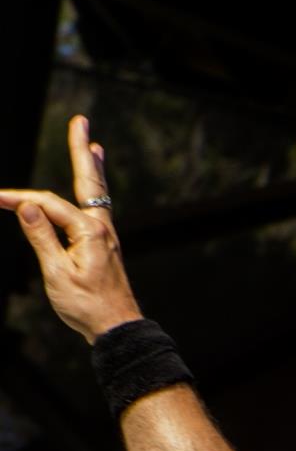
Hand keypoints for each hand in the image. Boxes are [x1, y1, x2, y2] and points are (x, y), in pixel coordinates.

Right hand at [0, 115, 141, 342]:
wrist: (118, 330)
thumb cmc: (87, 306)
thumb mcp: (56, 274)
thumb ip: (41, 237)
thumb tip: (26, 206)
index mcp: (89, 232)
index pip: (48, 205)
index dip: (20, 200)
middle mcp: (102, 228)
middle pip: (88, 181)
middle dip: (80, 150)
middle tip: (81, 120)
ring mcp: (107, 237)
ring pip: (97, 193)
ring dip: (92, 166)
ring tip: (93, 145)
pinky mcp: (106, 247)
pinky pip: (99, 208)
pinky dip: (95, 190)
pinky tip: (94, 188)